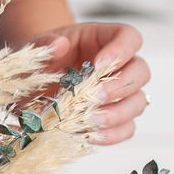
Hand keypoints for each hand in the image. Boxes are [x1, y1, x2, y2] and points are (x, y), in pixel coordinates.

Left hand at [32, 22, 150, 144]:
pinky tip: (91, 135)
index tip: (99, 64)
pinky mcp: (113, 118)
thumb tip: (59, 45)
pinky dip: (112, 135)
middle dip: (120, 87)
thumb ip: (46, 44)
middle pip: (140, 72)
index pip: (129, 38)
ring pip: (138, 102)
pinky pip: (126, 128)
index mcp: (104, 41)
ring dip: (117, 114)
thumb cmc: (42, 61)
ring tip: (90, 120)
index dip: (121, 50)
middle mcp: (120, 66)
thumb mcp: (38, 48)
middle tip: (95, 96)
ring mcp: (119, 94)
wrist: (33, 84)